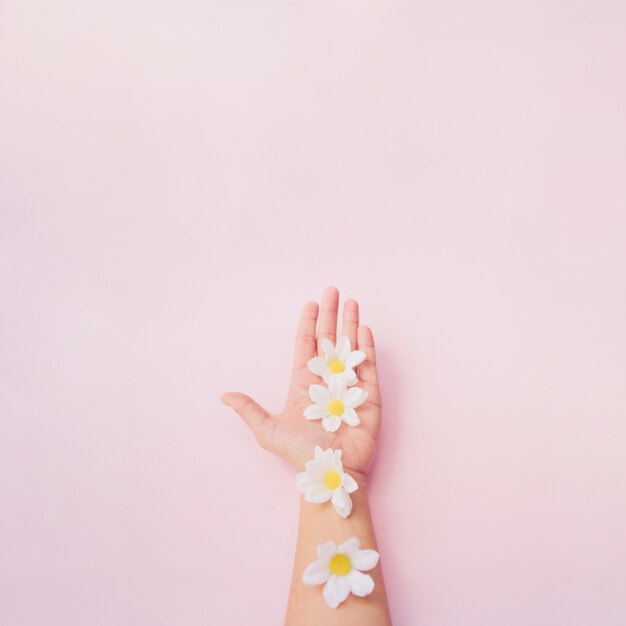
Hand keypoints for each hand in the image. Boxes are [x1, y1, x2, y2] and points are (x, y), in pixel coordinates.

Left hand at [220, 286, 381, 478]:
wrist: (330, 473)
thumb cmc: (300, 453)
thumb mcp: (268, 430)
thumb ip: (248, 409)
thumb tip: (224, 395)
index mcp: (304, 383)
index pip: (306, 345)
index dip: (308, 324)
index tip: (311, 304)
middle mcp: (327, 380)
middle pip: (329, 339)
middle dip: (331, 314)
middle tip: (333, 291)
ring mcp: (349, 386)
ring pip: (350, 347)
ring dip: (351, 324)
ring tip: (352, 302)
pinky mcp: (368, 396)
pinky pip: (368, 367)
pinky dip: (367, 347)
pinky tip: (365, 329)